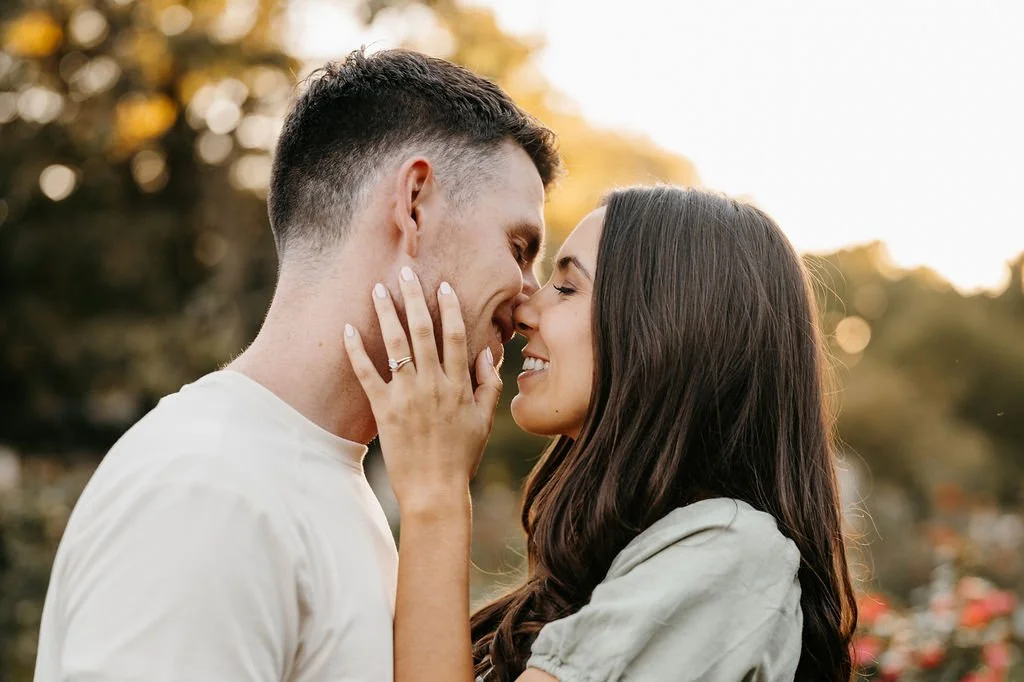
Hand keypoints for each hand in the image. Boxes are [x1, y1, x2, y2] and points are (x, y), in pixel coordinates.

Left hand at [343, 267, 501, 512]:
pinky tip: (347, 329)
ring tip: (378, 289)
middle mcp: (432, 384)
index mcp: (457, 385)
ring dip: (386, 314)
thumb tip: (487, 353)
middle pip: (423, 331)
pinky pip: (366, 374)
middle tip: (406, 271)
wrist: (435, 490)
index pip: (454, 336)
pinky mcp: (383, 410)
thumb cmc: (462, 456)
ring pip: (395, 345)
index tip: (442, 285)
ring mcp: (406, 396)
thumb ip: (487, 385)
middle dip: (415, 298)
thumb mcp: (484, 420)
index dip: (449, 308)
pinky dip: (356, 351)